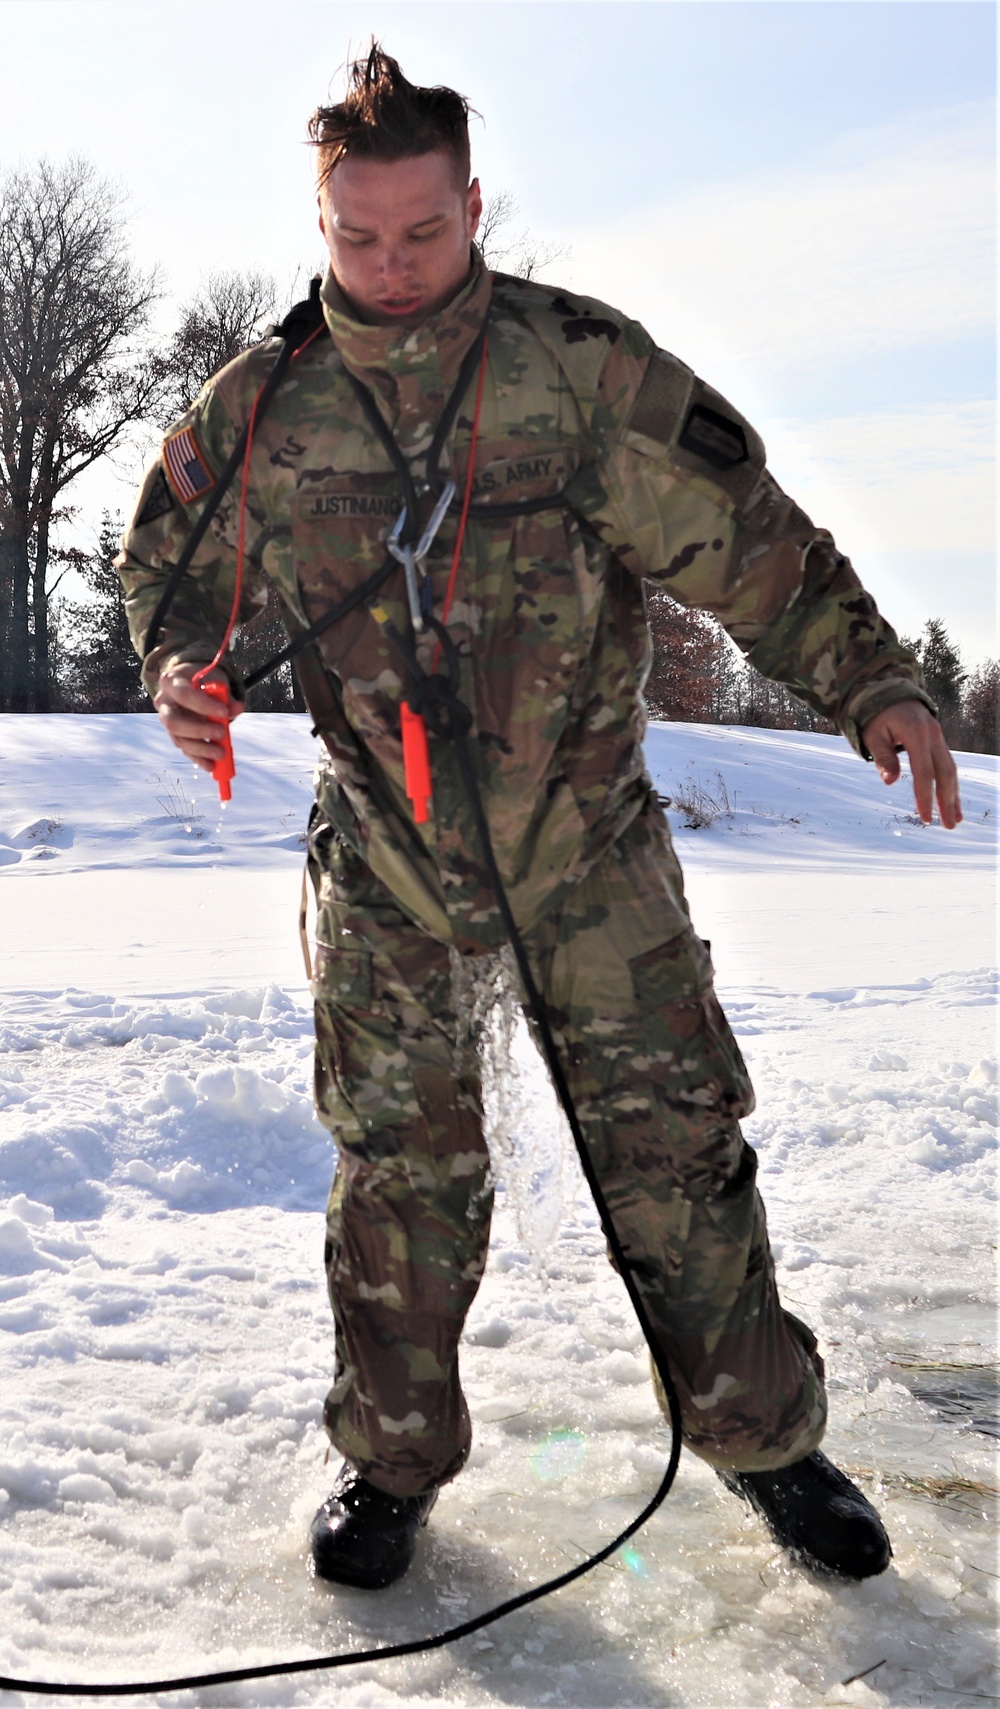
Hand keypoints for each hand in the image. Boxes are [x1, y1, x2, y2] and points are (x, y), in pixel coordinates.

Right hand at [153, 663, 242, 772]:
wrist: (191, 682)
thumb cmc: (204, 680)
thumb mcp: (215, 681)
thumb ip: (225, 695)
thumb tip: (237, 709)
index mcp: (171, 682)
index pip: (184, 695)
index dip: (203, 705)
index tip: (224, 712)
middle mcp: (164, 703)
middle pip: (174, 722)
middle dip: (199, 731)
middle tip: (221, 733)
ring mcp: (167, 721)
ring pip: (178, 739)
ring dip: (201, 749)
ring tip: (221, 753)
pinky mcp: (175, 735)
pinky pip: (184, 750)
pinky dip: (198, 759)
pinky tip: (211, 766)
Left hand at [862, 700, 961, 828]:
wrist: (888, 692)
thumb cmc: (875, 716)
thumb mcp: (872, 735)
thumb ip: (883, 757)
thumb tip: (889, 782)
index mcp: (916, 733)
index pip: (923, 771)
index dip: (925, 796)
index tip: (925, 819)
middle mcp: (933, 735)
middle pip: (944, 772)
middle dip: (947, 801)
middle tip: (949, 826)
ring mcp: (938, 737)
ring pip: (950, 769)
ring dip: (953, 796)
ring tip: (955, 820)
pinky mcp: (937, 741)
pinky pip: (947, 764)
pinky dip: (950, 784)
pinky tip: (952, 802)